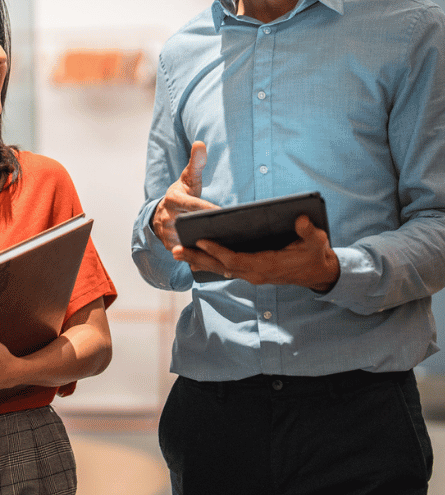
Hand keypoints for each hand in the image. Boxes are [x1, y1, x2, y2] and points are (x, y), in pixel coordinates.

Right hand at [152, 141, 216, 249]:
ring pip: (188, 239)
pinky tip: (215, 255)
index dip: (206, 208)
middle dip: (207, 227)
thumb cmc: (181, 194)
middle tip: (228, 230)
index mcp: (173, 199)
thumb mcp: (188, 178)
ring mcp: (167, 232)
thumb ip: (196, 163)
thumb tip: (200, 143)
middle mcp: (167, 216)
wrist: (160, 213)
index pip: (191, 204)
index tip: (221, 210)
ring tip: (225, 245)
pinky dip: (198, 254)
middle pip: (190, 224)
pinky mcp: (169, 245)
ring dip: (204, 243)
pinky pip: (186, 251)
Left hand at [173, 214, 340, 290]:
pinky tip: (193, 256)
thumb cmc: (315, 254)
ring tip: (176, 252)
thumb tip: (300, 219)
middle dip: (197, 257)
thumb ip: (308, 231)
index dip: (218, 251)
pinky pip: (224, 268)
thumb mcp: (316, 241)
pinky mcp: (250, 273)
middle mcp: (255, 274)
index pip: (236, 260)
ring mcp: (251, 275)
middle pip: (220, 266)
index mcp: (267, 265)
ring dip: (197, 261)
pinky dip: (208, 263)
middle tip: (175, 250)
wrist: (318, 272)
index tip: (201, 241)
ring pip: (219, 268)